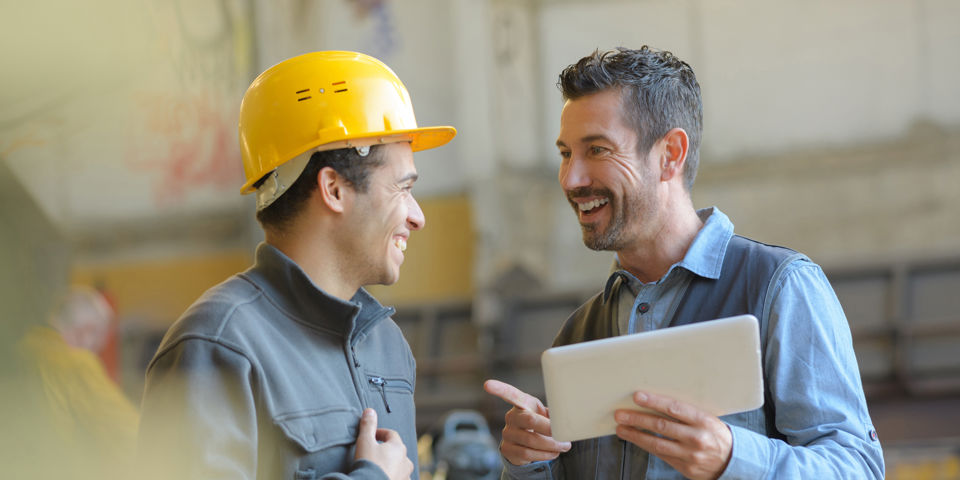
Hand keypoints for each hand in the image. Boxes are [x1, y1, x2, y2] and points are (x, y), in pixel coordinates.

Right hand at [354, 408, 413, 479]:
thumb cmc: (368, 464)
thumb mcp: (365, 441)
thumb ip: (368, 425)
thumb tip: (370, 411)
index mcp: (398, 447)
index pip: (391, 434)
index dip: (380, 433)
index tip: (370, 435)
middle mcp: (406, 461)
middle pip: (397, 450)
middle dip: (386, 449)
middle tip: (374, 451)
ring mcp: (405, 475)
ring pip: (400, 466)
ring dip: (392, 464)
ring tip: (379, 467)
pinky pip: (399, 478)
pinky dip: (393, 476)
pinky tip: (385, 477)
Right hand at [483, 379, 570, 465]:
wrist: (528, 444)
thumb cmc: (540, 423)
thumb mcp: (546, 413)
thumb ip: (555, 413)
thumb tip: (568, 419)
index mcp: (521, 403)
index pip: (510, 394)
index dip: (499, 389)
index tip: (487, 384)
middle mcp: (511, 417)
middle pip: (529, 420)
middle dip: (549, 429)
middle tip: (564, 436)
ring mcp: (507, 433)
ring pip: (531, 441)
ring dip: (552, 445)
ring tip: (564, 446)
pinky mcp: (507, 449)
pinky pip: (528, 454)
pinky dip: (545, 455)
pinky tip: (554, 452)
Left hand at [614, 391, 731, 479]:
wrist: (733, 461)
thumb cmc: (715, 434)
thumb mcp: (707, 418)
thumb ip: (686, 412)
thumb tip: (656, 401)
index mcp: (704, 421)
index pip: (675, 408)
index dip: (654, 402)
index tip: (637, 396)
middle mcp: (697, 438)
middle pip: (661, 427)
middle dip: (637, 419)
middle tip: (620, 414)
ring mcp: (691, 456)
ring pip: (657, 444)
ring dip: (636, 435)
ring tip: (621, 428)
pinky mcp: (686, 468)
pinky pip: (661, 455)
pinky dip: (646, 446)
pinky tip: (635, 439)